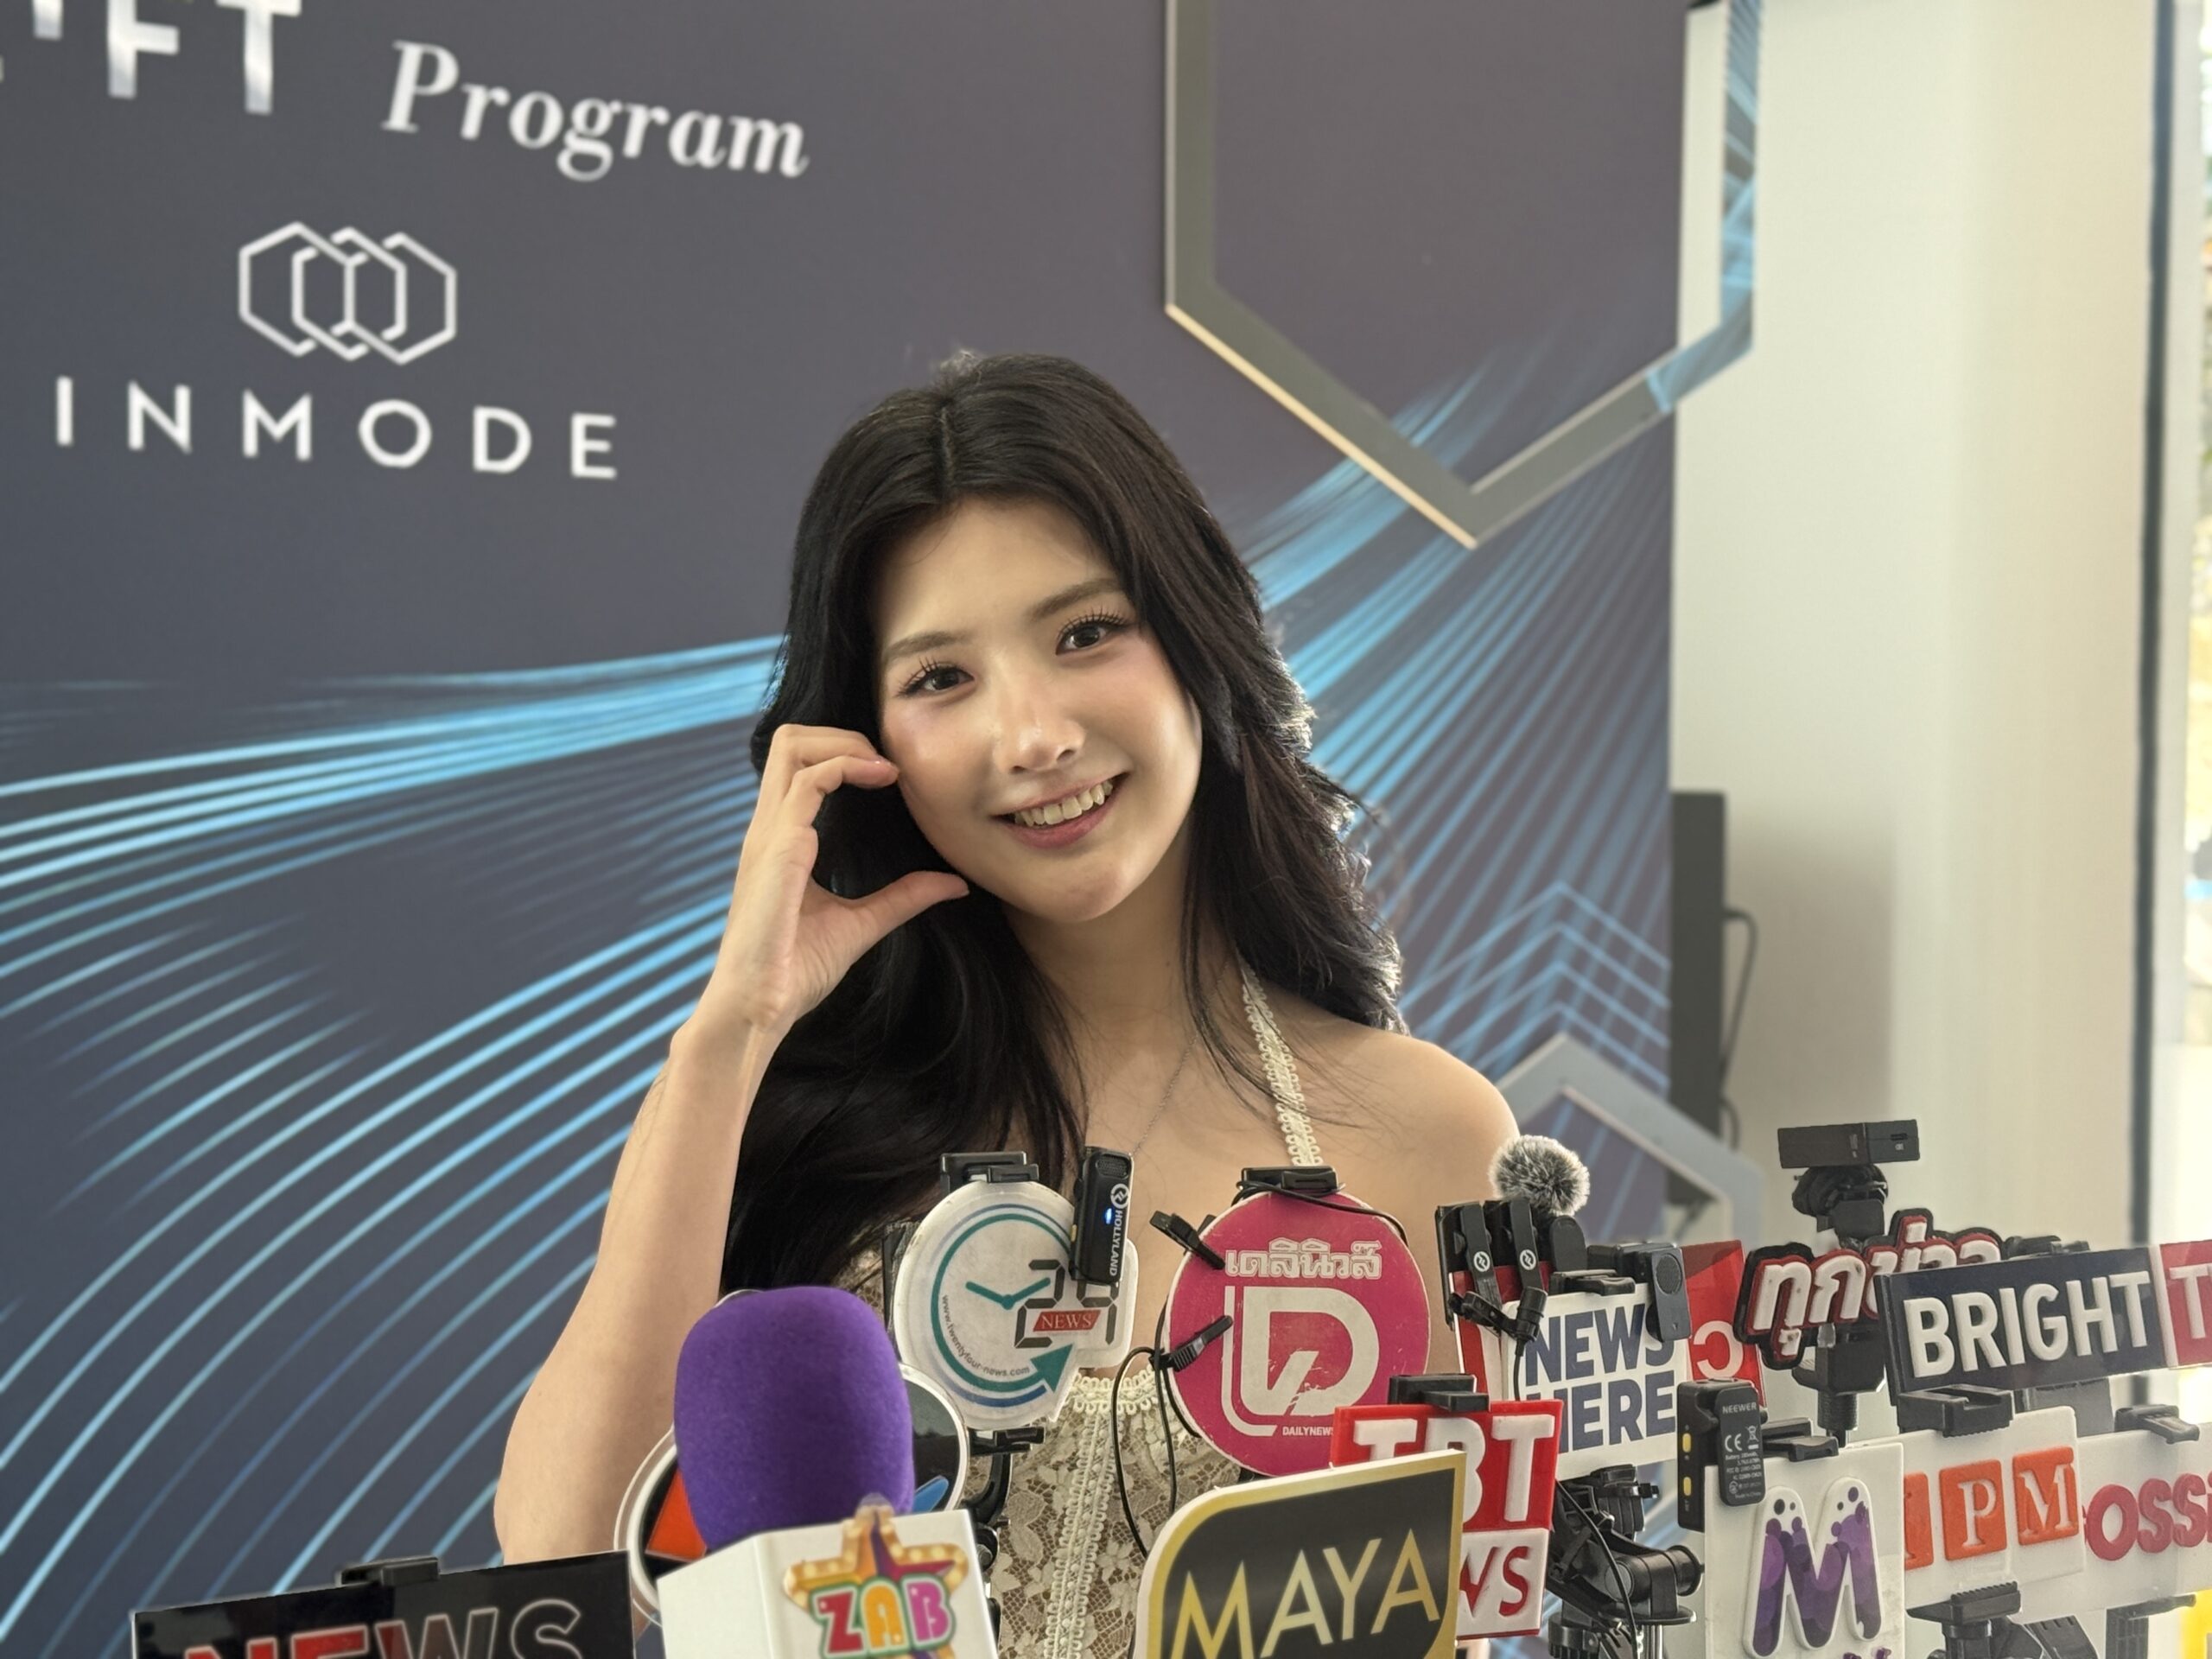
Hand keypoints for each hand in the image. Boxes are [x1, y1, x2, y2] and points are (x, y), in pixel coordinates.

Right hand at [689, 723, 967, 1048]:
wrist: (759, 1009)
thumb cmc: (795, 972)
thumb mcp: (862, 924)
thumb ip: (903, 897)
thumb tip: (953, 884)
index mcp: (780, 839)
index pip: (798, 764)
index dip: (844, 752)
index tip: (892, 774)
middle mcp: (768, 828)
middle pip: (788, 740)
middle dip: (842, 733)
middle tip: (887, 761)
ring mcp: (768, 835)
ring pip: (793, 746)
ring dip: (847, 743)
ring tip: (887, 768)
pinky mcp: (777, 850)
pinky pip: (807, 782)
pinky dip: (846, 766)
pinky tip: (882, 780)